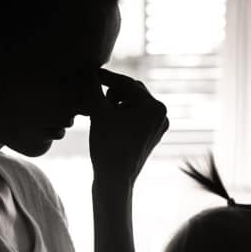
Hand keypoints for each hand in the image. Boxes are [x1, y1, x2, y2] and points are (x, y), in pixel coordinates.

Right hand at [83, 68, 168, 184]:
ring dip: (116, 102)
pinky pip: (137, 116)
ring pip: (134, 102)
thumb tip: (87, 71)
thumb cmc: (107, 146)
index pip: (126, 83)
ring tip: (101, 112)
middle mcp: (162, 114)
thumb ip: (93, 88)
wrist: (115, 180)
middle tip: (93, 95)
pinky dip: (122, 114)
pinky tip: (108, 121)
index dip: (106, 77)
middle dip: (112, 91)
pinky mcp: (153, 134)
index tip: (90, 72)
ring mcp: (159, 125)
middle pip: (132, 91)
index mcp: (154, 106)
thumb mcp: (98, 113)